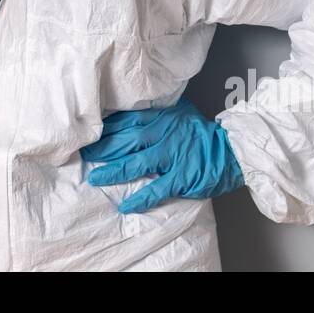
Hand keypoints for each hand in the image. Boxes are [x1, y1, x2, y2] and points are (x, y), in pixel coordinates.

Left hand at [80, 97, 244, 214]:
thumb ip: (155, 110)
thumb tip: (128, 107)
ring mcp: (172, 155)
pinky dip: (141, 198)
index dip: (105, 128)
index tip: (86, 132)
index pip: (127, 120)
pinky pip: (158, 188)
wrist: (231, 149)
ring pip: (137, 162)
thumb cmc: (200, 131)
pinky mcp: (182, 176)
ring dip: (114, 171)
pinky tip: (126, 206)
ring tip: (95, 178)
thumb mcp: (178, 112)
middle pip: (126, 140)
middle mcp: (164, 133)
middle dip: (102, 147)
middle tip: (82, 154)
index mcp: (161, 117)